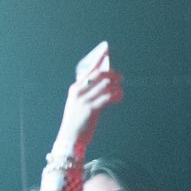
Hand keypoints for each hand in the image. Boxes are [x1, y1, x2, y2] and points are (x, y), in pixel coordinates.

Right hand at [56, 42, 122, 157]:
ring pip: (106, 85)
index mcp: (75, 88)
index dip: (99, 60)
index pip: (89, 70)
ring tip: (120, 90)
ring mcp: (84, 100)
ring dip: (117, 86)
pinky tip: (119, 97)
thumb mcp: (78, 104)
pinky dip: (116, 95)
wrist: (70, 139)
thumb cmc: (77, 123)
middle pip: (99, 75)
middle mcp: (79, 91)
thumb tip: (106, 85)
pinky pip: (108, 97)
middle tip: (120, 77)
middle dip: (112, 74)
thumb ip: (89, 94)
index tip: (107, 51)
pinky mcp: (92, 109)